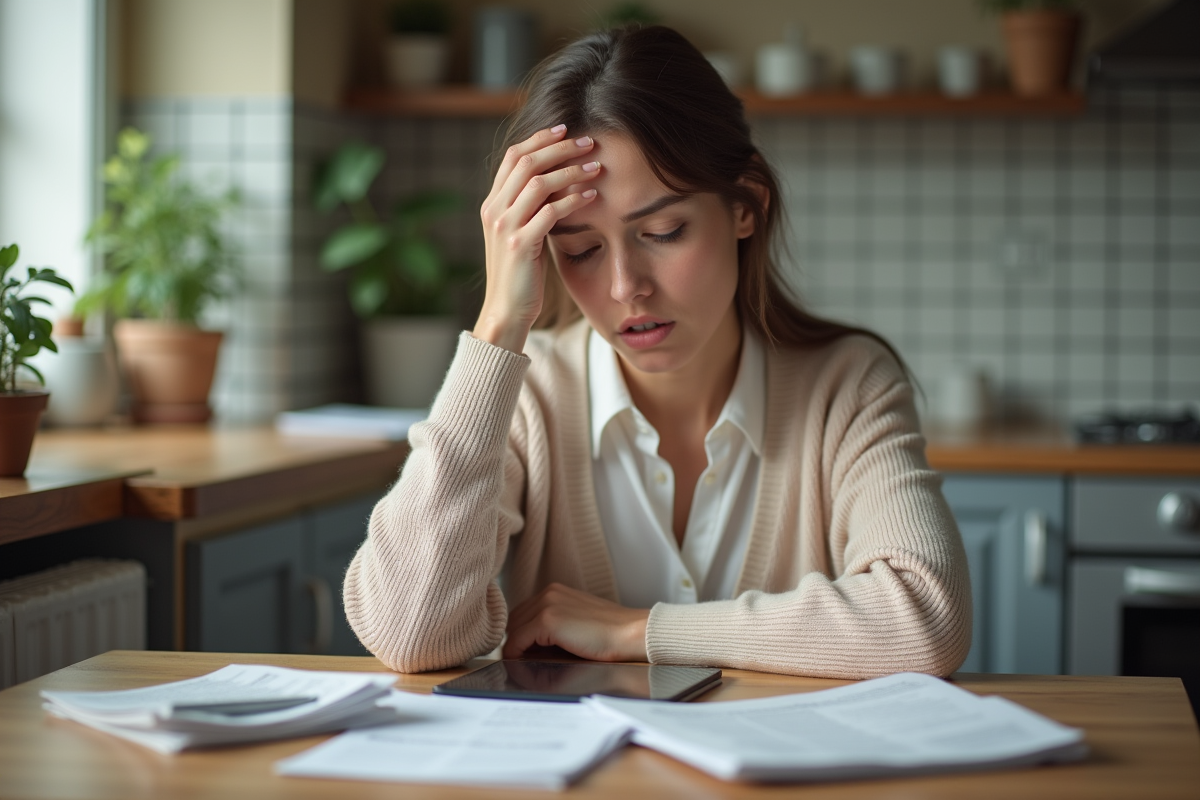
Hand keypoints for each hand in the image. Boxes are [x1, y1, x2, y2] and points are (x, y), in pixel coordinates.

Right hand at [473, 126, 600, 352]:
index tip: (565, 130)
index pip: (512, 157)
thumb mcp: (518, 234)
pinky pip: (550, 213)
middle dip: (560, 148)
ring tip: (596, 167)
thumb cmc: (520, 275)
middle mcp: (494, 210)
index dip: (539, 139)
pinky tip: (592, 197)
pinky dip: (573, 200)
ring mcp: (506, 227)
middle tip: (589, 142)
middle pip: (526, 162)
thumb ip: (528, 208)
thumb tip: (555, 183)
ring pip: (539, 183)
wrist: (506, 310)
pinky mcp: (522, 245)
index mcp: (492, 204)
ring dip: (571, 171)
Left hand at [503, 583, 649, 661]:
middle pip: (515, 620)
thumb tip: (531, 646)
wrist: (629, 634)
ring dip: (516, 648)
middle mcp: (548, 593)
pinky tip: (524, 663)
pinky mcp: (547, 620)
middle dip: (516, 641)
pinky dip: (516, 653)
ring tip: (524, 664)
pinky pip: (517, 640)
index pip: (523, 613)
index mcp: (555, 591)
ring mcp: (546, 604)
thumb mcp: (576, 623)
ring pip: (514, 629)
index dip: (521, 634)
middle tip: (523, 660)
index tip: (523, 652)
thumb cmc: (610, 634)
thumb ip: (554, 628)